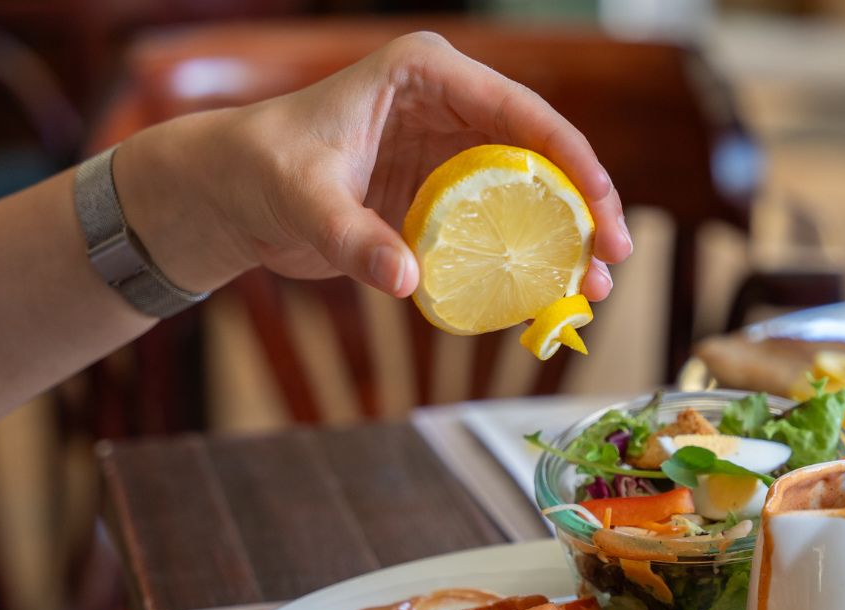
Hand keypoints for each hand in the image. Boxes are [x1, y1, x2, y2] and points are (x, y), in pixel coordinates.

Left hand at [114, 32, 631, 300]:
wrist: (233, 193)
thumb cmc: (260, 168)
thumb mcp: (303, 197)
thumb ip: (352, 237)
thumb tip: (407, 279)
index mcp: (427, 77)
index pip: (521, 112)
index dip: (573, 161)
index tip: (601, 211)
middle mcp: (448, 110)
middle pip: (539, 157)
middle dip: (583, 211)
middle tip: (611, 264)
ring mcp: (446, 157)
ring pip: (526, 197)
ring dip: (561, 244)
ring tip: (591, 292)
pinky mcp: (436, 199)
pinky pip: (494, 229)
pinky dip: (520, 262)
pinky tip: (543, 297)